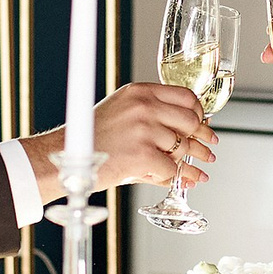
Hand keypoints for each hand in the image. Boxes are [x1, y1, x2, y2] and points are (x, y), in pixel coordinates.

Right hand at [32, 84, 214, 193]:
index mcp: (139, 92)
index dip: (198, 113)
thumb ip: (153, 118)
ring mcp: (144, 130)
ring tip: (198, 170)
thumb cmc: (92, 139)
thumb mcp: (121, 115)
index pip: (185, 96)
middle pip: (190, 120)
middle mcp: (143, 106)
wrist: (64, 157)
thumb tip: (190, 133)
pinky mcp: (142, 155)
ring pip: (183, 147)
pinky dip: (174, 178)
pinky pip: (171, 169)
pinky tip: (180, 181)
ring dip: (191, 161)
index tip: (202, 124)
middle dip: (202, 138)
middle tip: (208, 149)